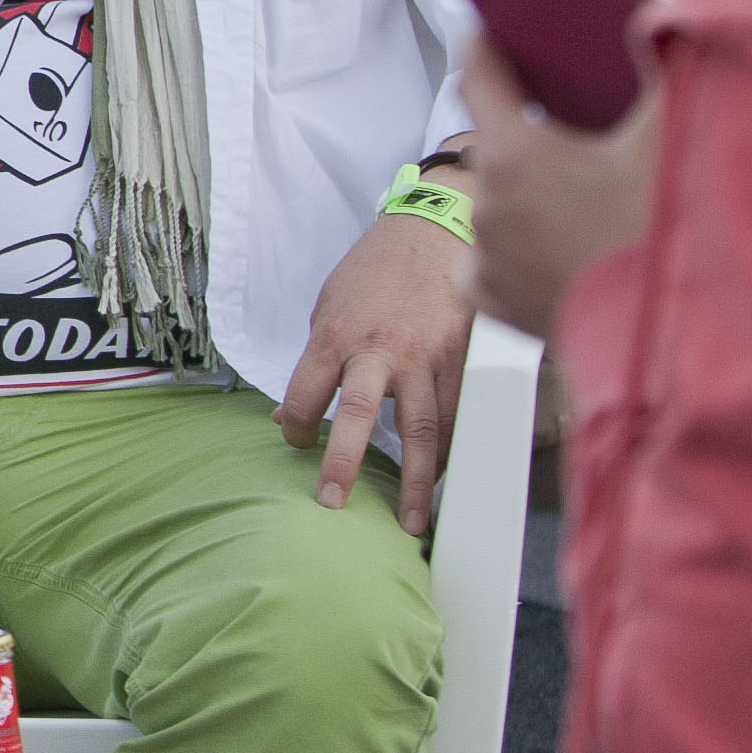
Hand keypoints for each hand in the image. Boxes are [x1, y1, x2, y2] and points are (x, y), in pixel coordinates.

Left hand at [274, 201, 476, 534]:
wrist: (431, 232)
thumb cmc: (373, 271)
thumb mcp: (327, 306)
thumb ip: (314, 361)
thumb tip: (289, 413)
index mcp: (335, 335)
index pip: (305, 393)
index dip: (297, 425)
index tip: (298, 440)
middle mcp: (379, 350)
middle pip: (359, 415)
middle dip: (344, 463)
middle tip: (332, 502)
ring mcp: (425, 357)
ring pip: (422, 427)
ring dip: (418, 479)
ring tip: (411, 520)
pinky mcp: (461, 359)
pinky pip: (456, 413)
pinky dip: (451, 449)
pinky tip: (445, 475)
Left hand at [466, 35, 662, 341]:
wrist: (677, 342)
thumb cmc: (666, 240)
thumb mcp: (670, 141)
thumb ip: (661, 71)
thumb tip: (659, 27)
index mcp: (515, 156)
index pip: (478, 75)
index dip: (487, 45)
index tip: (492, 31)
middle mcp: (488, 206)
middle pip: (498, 144)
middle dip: (531, 131)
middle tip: (576, 130)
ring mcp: (486, 256)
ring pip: (501, 202)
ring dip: (531, 194)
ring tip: (585, 200)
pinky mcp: (494, 301)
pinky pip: (493, 256)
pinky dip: (522, 245)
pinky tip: (565, 246)